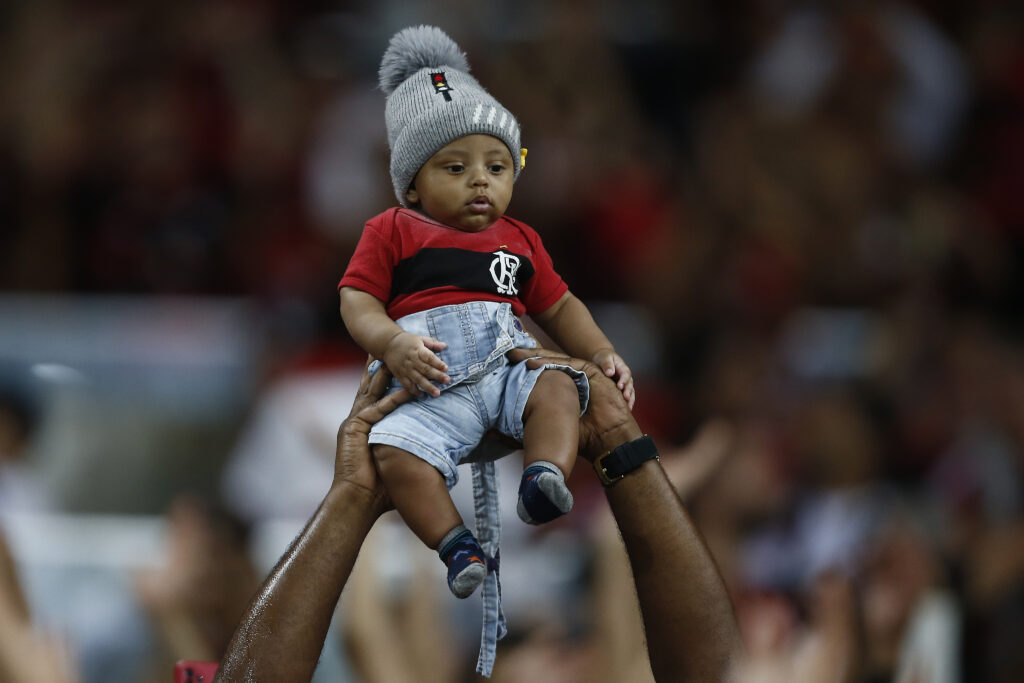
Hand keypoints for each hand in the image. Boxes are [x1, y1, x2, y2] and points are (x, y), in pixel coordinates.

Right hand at [334, 358, 411, 511]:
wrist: (358, 499)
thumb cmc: (378, 488)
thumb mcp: (395, 462)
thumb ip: (408, 450)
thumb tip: (435, 454)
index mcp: (363, 427)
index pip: (373, 397)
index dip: (381, 382)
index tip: (389, 366)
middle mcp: (356, 421)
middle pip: (368, 388)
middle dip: (377, 369)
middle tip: (385, 352)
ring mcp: (353, 424)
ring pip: (371, 393)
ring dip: (383, 376)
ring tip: (393, 360)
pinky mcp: (353, 429)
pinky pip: (376, 410)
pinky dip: (391, 400)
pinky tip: (404, 390)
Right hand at [382, 332, 449, 396]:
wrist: (387, 344)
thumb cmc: (407, 341)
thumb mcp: (420, 338)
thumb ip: (432, 343)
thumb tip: (444, 346)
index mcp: (418, 350)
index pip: (429, 357)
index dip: (438, 363)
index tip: (446, 369)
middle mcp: (412, 360)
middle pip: (426, 369)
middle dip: (437, 376)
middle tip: (447, 381)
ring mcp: (405, 369)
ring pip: (418, 379)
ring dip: (428, 387)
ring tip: (437, 393)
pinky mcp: (400, 375)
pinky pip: (407, 385)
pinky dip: (414, 391)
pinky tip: (422, 395)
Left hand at [506, 347, 641, 460]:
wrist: (608, 440)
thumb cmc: (584, 438)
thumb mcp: (552, 428)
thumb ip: (531, 425)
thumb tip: (497, 431)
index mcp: (564, 391)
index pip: (543, 375)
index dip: (525, 371)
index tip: (506, 368)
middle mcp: (572, 380)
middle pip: (547, 364)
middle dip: (527, 358)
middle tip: (509, 354)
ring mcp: (582, 374)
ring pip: (555, 360)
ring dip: (535, 356)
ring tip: (516, 356)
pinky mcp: (591, 370)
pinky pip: (567, 363)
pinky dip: (550, 362)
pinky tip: (532, 363)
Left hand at [592, 348, 633, 409]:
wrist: (603, 360)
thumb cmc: (604, 358)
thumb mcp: (605, 358)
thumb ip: (607, 364)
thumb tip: (610, 373)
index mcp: (622, 368)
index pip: (625, 374)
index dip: (624, 380)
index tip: (620, 386)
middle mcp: (626, 377)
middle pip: (630, 384)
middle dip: (628, 391)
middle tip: (626, 398)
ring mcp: (625, 384)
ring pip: (631, 392)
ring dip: (630, 399)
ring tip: (629, 407)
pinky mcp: (622, 390)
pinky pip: (626, 397)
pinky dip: (628, 403)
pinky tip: (626, 409)